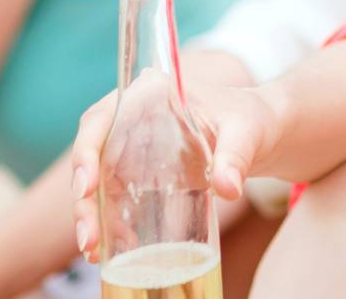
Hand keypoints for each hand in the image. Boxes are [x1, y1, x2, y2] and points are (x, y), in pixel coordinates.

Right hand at [70, 71, 284, 262]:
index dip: (86, 150)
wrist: (262, 134)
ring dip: (91, 217)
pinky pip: (114, 199)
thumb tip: (228, 189)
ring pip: (96, 182)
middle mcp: (132, 120)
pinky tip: (109, 251)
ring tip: (95, 251)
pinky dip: (108, 223)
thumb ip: (237, 155)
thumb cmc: (252, 120)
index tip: (87, 185)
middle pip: (91, 155)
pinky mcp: (140, 175)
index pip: (101, 117)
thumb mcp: (247, 131)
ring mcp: (133, 149)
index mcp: (149, 94)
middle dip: (84, 199)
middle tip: (90, 238)